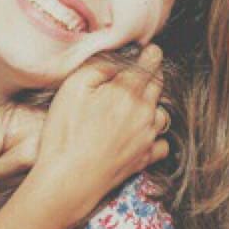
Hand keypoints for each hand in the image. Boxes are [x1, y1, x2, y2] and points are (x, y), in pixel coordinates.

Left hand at [0, 102, 45, 191]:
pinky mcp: (52, 187)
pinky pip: (19, 194)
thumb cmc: (43, 115)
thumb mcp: (8, 111)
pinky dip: (17, 184)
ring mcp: (42, 172)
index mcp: (11, 129)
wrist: (90, 124)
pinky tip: (28, 170)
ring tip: (16, 157)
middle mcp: (28, 152)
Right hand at [27, 45, 169, 225]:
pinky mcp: (145, 158)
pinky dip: (155, 136)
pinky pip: (162, 142)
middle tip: (142, 72)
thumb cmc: (66, 132)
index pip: (150, 64)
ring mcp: (147, 137)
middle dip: (153, 75)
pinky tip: (141, 133)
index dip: (151, 54)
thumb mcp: (73, 88)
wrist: (69, 178)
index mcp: (127, 91)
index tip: (151, 50)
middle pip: (158, 86)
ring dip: (154, 105)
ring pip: (163, 113)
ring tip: (138, 105)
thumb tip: (116, 62)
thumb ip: (98, 68)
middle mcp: (143, 112)